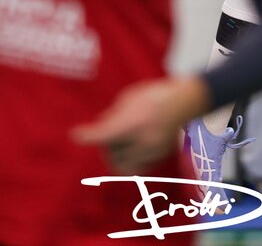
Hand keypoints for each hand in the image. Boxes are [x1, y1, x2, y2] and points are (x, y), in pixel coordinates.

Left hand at [71, 76, 209, 172]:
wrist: (186, 101)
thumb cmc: (155, 94)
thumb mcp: (130, 97)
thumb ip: (113, 114)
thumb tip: (99, 126)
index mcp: (136, 120)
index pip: (106, 133)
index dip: (89, 135)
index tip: (75, 134)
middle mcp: (144, 139)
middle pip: (112, 152)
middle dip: (106, 145)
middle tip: (108, 132)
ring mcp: (153, 151)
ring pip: (122, 164)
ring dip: (116, 154)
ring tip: (120, 140)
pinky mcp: (159, 157)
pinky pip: (135, 167)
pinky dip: (128, 160)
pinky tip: (130, 148)